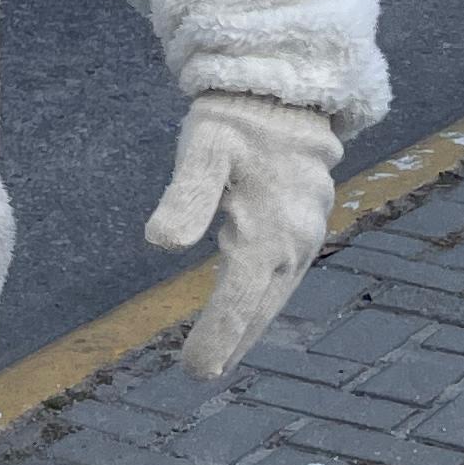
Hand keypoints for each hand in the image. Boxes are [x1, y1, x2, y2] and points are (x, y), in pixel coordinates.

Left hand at [145, 94, 340, 379]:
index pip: (238, 300)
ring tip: (220, 356)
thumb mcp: (205, 147)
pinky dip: (262, 301)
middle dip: (231, 342)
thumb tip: (159, 243)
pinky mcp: (303, 227)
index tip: (195, 371)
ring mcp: (304, 236)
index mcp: (268, 232)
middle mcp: (293, 243)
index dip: (217, 337)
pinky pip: (281, 277)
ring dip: (248, 326)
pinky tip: (245, 311)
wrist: (285, 90)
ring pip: (273, 296)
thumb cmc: (237, 119)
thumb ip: (185, 196)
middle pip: (258, 308)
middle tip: (199, 374)